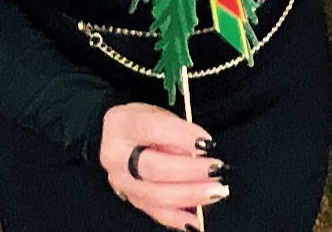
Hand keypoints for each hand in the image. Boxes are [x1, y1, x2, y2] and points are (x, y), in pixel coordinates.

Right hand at [99, 102, 228, 229]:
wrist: (115, 138)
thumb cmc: (141, 123)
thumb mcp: (157, 113)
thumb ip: (176, 130)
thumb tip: (199, 151)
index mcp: (123, 124)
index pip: (155, 130)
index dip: (183, 136)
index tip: (207, 142)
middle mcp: (117, 155)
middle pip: (155, 167)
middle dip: (190, 171)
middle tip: (215, 169)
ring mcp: (122, 181)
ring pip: (156, 194)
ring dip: (190, 195)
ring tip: (215, 190)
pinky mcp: (131, 199)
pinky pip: (155, 213)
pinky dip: (178, 218)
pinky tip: (197, 219)